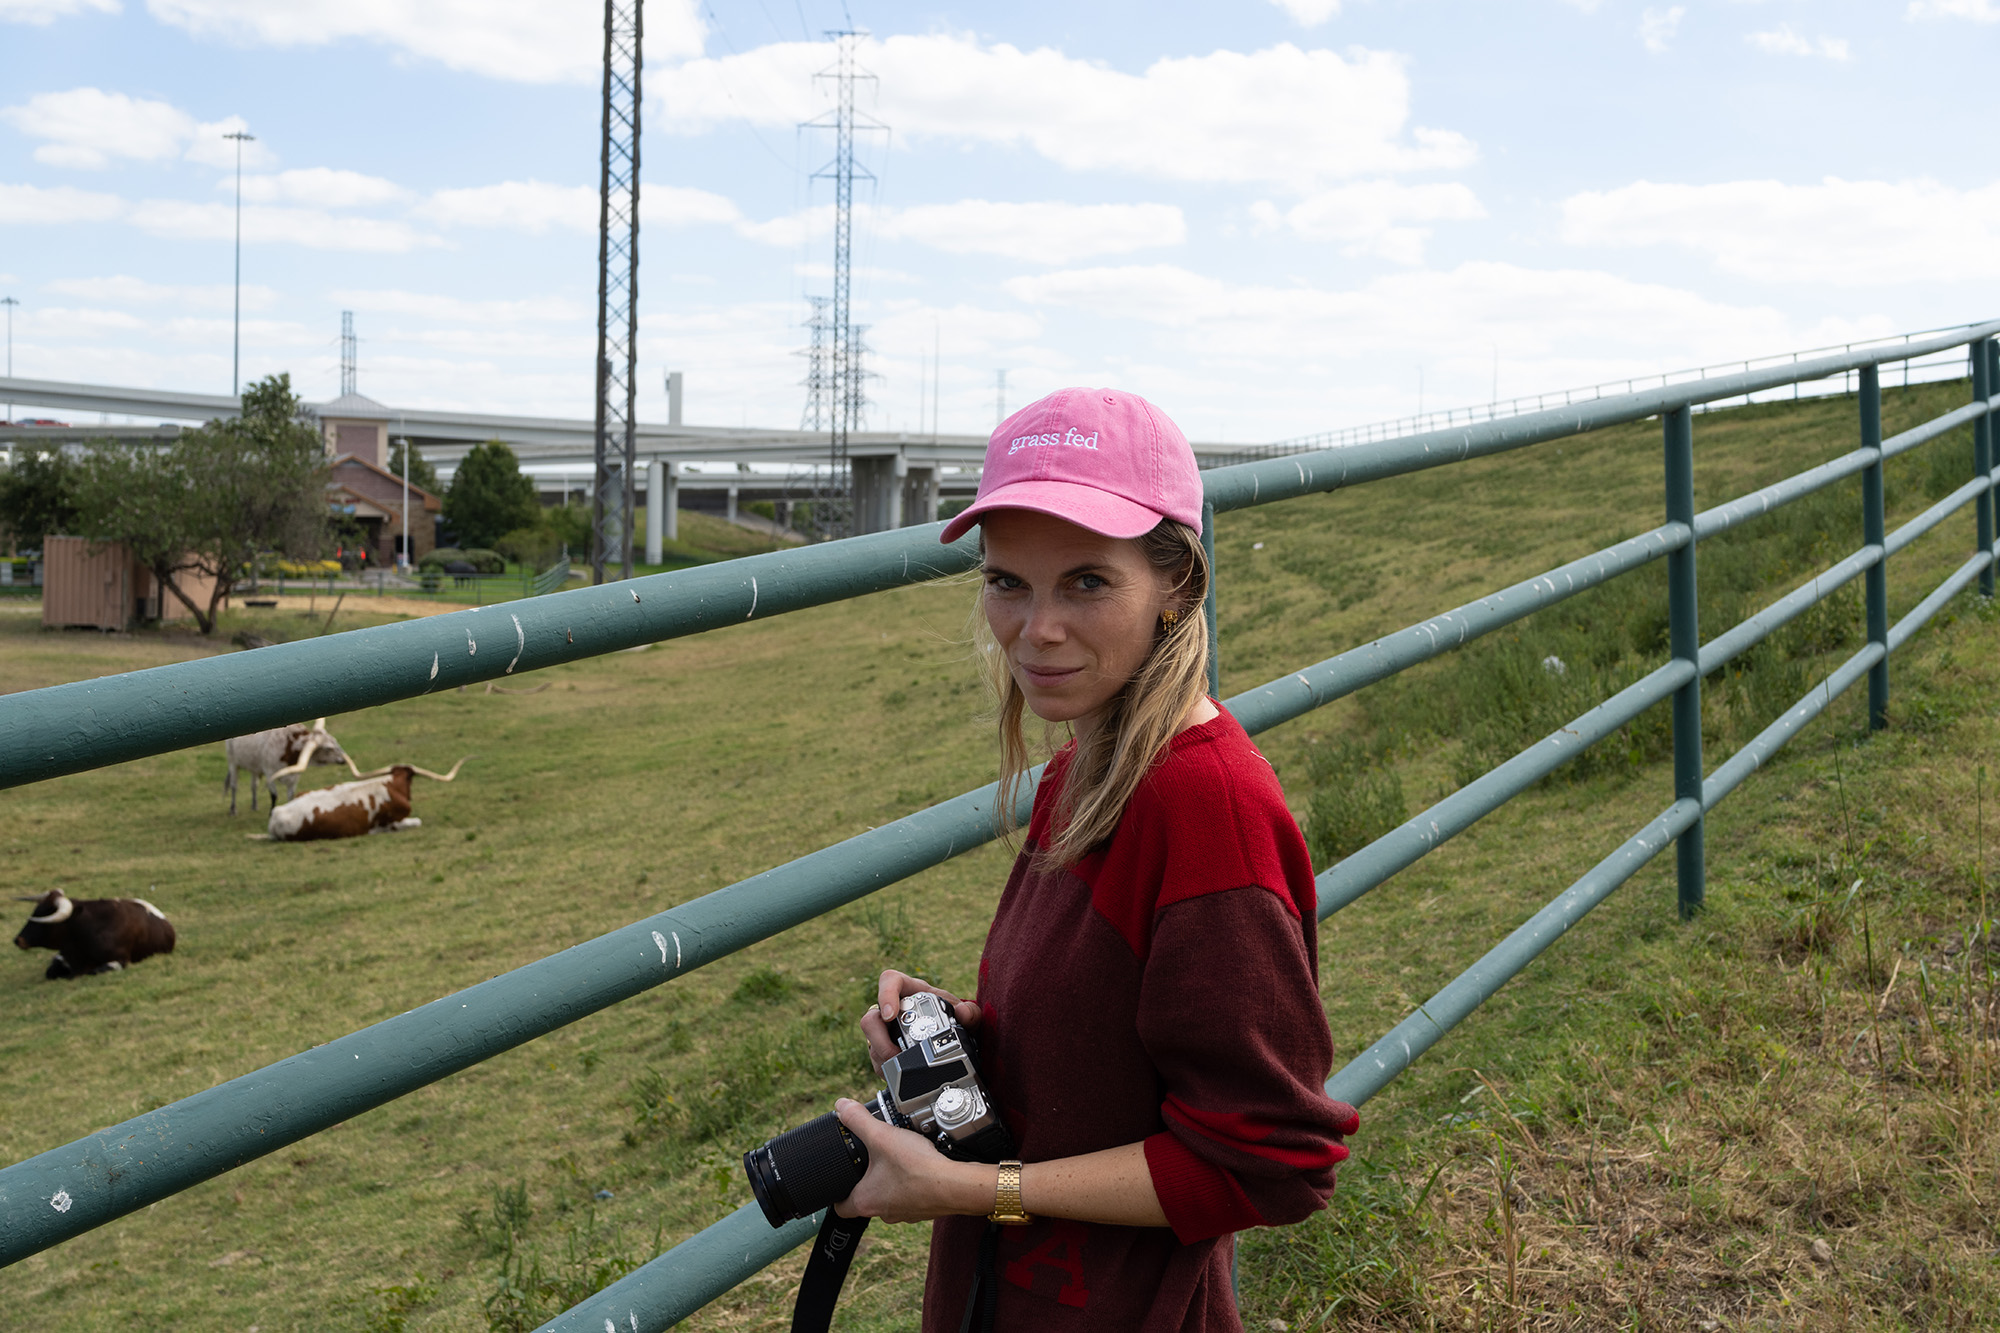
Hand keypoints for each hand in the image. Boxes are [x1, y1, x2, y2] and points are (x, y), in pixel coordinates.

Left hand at [830, 1098, 987, 1223]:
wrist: (956, 1185)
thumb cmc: (917, 1168)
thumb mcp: (881, 1136)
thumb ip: (859, 1120)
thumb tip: (841, 1107)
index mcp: (865, 1201)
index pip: (840, 1207)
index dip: (836, 1193)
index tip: (838, 1179)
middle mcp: (883, 1213)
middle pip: (867, 1198)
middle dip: (868, 1179)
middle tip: (871, 1159)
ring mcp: (905, 1213)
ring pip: (890, 1197)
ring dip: (891, 1179)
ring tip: (897, 1157)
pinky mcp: (924, 1208)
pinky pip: (912, 1195)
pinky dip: (913, 1182)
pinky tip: (919, 1165)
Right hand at [860, 969, 980, 1074]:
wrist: (952, 1043)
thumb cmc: (955, 1021)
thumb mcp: (967, 1017)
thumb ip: (971, 1013)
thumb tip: (963, 1012)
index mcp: (911, 992)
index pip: (890, 980)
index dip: (885, 995)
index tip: (890, 1015)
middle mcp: (893, 1010)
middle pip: (871, 1019)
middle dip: (880, 1040)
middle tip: (896, 1054)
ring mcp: (885, 1032)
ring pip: (872, 1044)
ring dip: (885, 1059)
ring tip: (903, 1067)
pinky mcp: (883, 1052)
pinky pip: (877, 1062)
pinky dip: (888, 1071)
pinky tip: (902, 1074)